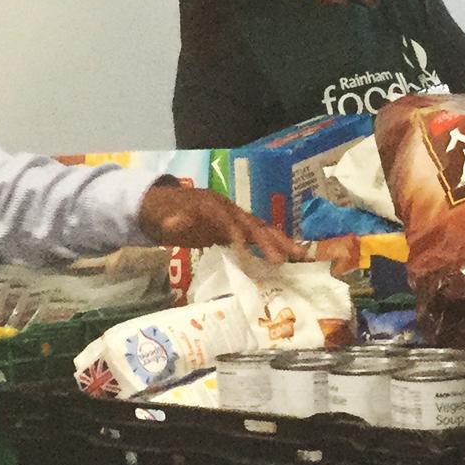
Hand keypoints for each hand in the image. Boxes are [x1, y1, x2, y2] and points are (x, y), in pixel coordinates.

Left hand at [137, 183, 300, 264]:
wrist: (163, 207)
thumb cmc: (163, 214)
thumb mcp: (163, 218)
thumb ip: (172, 220)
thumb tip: (174, 222)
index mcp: (212, 205)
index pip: (228, 218)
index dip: (236, 232)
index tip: (244, 249)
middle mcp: (229, 209)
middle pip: (252, 223)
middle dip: (269, 240)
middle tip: (284, 259)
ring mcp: (235, 218)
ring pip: (262, 229)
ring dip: (281, 242)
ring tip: (301, 256)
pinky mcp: (237, 228)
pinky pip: (259, 236)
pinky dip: (274, 245)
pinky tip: (290, 257)